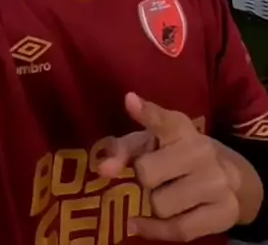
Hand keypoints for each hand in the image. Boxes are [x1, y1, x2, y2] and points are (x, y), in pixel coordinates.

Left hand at [98, 93, 241, 240]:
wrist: (229, 176)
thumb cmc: (176, 154)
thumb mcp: (149, 143)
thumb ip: (123, 150)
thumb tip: (103, 169)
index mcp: (180, 127)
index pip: (162, 119)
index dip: (146, 111)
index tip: (129, 101)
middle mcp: (201, 151)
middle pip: (147, 173)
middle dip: (143, 179)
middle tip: (151, 178)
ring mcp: (216, 182)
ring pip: (161, 205)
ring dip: (154, 205)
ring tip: (163, 195)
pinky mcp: (224, 212)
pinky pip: (179, 230)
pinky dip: (156, 230)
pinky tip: (145, 223)